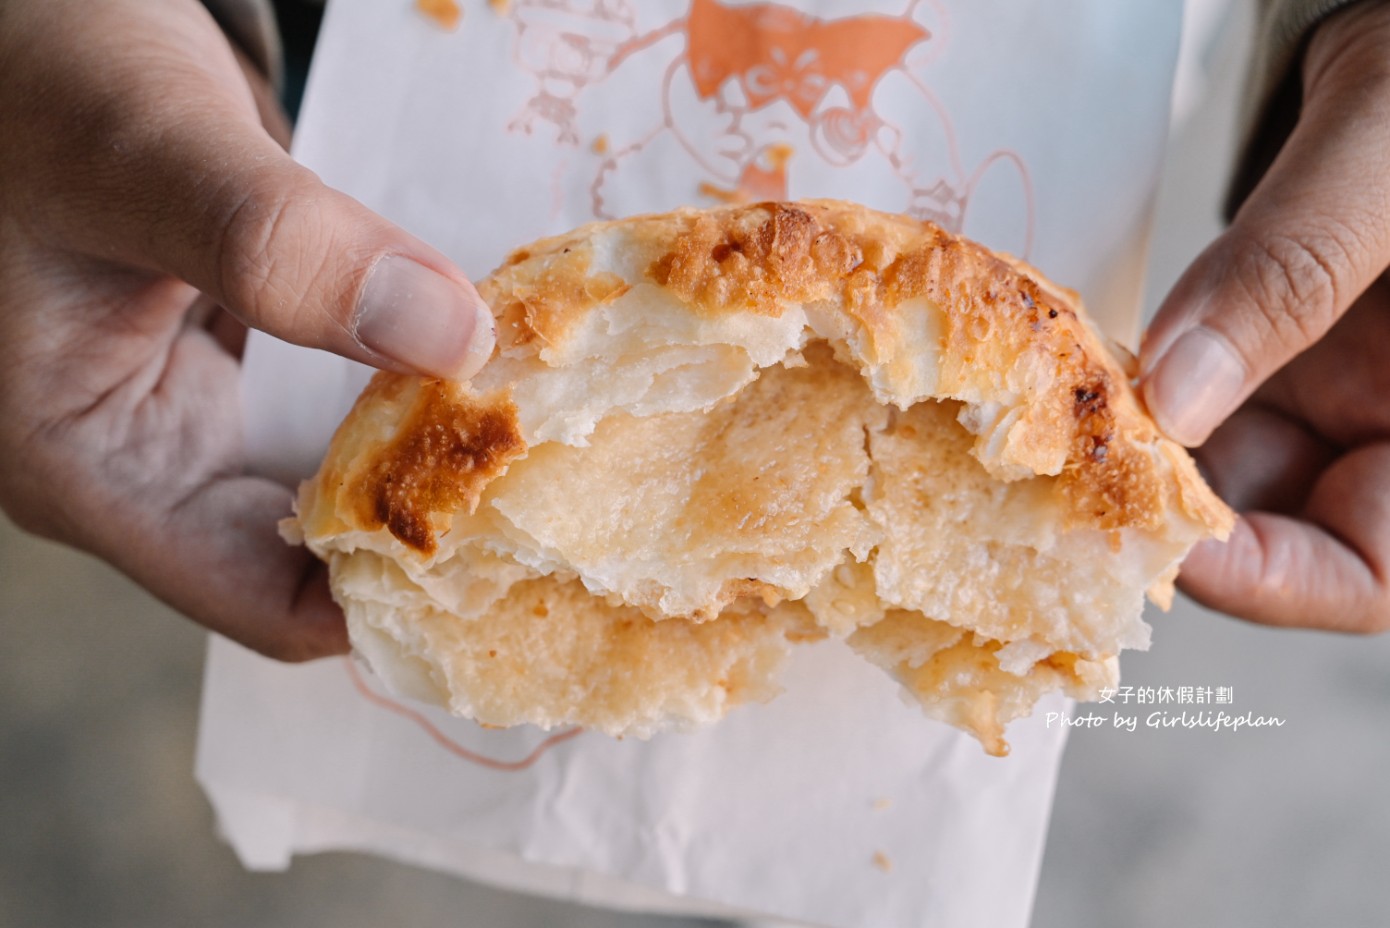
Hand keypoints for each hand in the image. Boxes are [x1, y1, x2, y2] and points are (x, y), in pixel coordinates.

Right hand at [0, 0, 494, 658]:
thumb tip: (451, 337)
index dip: (396, 591)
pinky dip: (414, 389)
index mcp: (89, 470)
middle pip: (321, 555)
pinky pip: (344, 410)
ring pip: (342, 479)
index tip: (517, 532)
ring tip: (549, 423)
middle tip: (563, 476)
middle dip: (436, 522)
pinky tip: (492, 359)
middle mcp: (144, 465)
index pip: (271, 606)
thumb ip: (278, 247)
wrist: (26, 18)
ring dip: (435, 450)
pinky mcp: (239, 364)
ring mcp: (193, 416)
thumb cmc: (39, 77)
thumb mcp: (144, 153)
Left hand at [1140, 2, 1389, 632]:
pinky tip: (1091, 362)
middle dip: (1171, 507)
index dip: (1272, 583)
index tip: (1166, 538)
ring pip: (1219, 464)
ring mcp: (1333, 386)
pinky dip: (1141, 385)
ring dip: (1140, 445)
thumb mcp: (1383, 162)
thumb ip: (1292, 273)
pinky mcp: (1276, 342)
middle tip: (1079, 467)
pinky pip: (1199, 393)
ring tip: (1071, 410)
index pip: (1365, 575)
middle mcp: (1383, 421)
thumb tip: (1172, 397)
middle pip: (1276, 527)